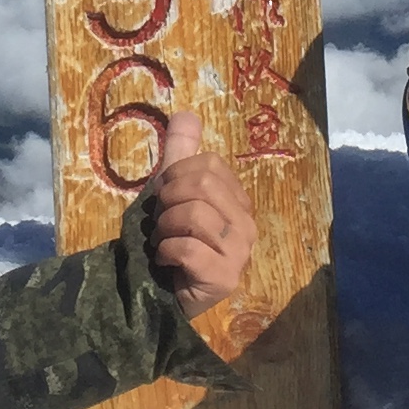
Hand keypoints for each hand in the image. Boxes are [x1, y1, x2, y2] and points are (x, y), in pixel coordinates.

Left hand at [145, 113, 257, 312]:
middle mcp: (247, 226)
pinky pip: (190, 249)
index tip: (164, 198)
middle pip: (204, 185)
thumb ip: (180, 153)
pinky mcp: (225, 279)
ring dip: (165, 228)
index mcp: (239, 202)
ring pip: (195, 215)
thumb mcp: (171, 192)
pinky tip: (166, 260)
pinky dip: (167, 250)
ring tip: (163, 241)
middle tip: (161, 220)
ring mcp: (240, 254)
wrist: (161, 295)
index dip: (176, 175)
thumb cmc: (171, 240)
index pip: (210, 165)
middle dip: (169, 200)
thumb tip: (186, 113)